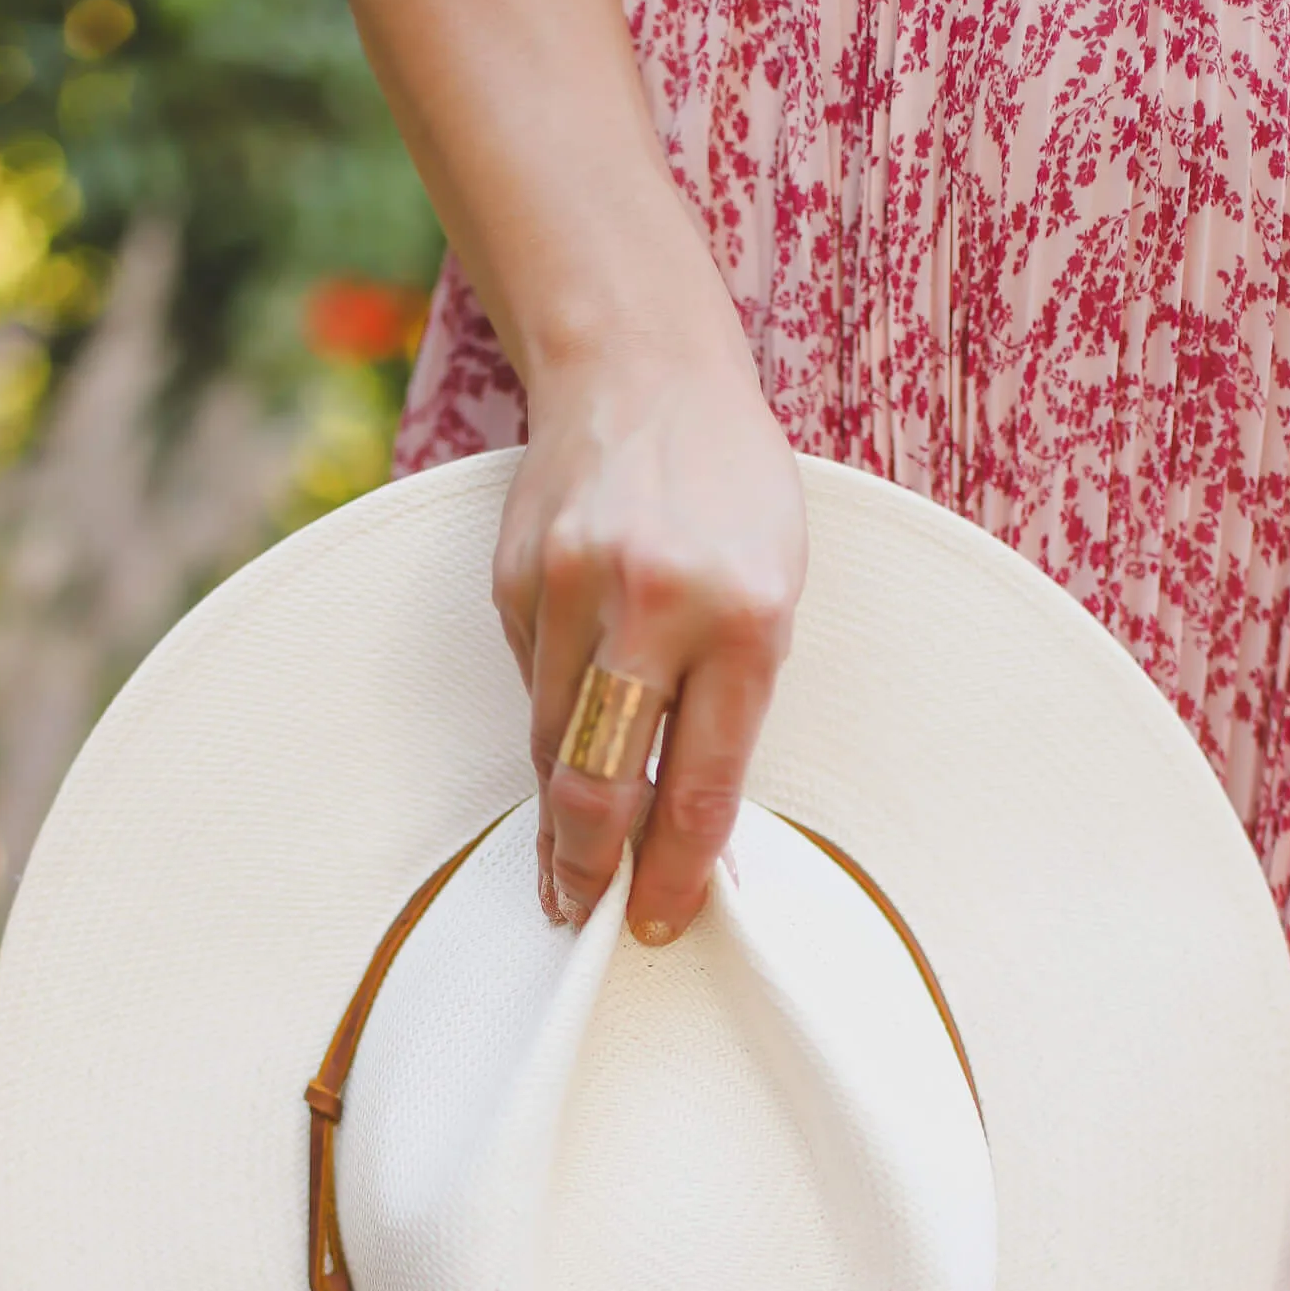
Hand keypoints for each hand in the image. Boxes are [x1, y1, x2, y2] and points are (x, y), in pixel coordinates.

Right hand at [492, 323, 806, 940]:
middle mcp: (656, 604)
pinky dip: (548, 720)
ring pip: (552, 742)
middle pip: (602, 780)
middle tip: (581, 918)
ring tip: (562, 868)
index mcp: (747, 618)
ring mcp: (573, 590)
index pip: (702, 785)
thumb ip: (731, 701)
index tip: (656, 921)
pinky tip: (563, 729)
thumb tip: (683, 820)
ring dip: (556, 815)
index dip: (674, 872)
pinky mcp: (515, 581)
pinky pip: (531, 683)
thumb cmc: (728, 491)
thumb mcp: (774, 588)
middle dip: (588, 867)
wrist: (641, 369)